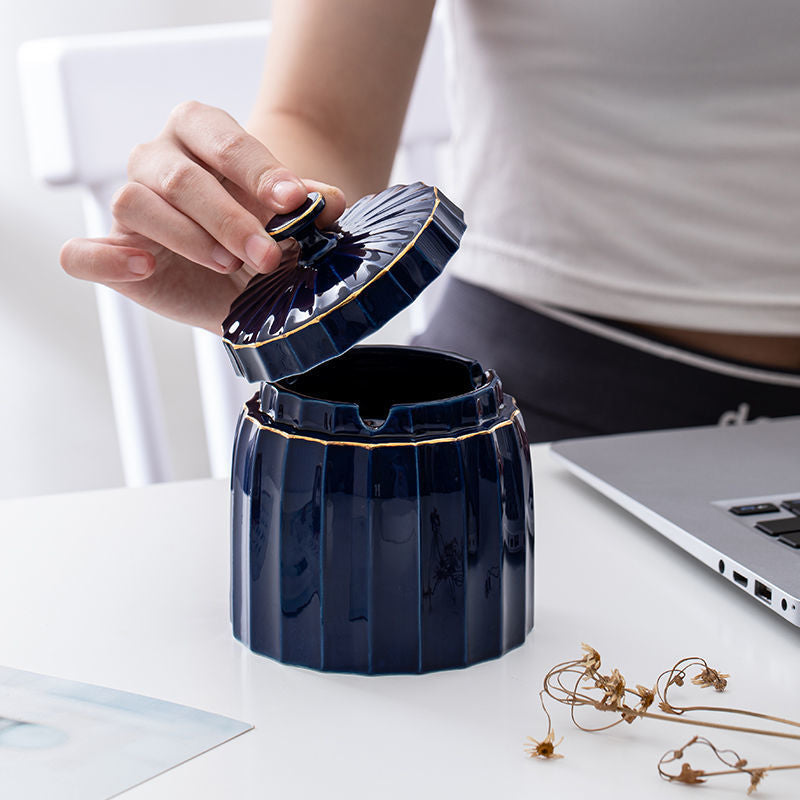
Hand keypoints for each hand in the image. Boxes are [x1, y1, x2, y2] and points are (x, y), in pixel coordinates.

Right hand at [60, 101, 345, 332]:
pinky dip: (105, 258)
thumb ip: (310, 208)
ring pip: (135, 202)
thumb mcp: (293, 223)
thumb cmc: (265, 237)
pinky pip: (80, 252)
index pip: (220, 139)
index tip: (294, 202)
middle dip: (229, 218)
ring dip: (186, 236)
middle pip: (179, 176)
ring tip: (229, 264)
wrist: (247, 281)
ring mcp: (131, 204)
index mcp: (200, 135)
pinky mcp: (112, 252)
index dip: (258, 170)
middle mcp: (158, 161)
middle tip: (268, 254)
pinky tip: (144, 267)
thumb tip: (331, 200)